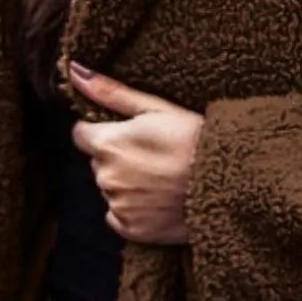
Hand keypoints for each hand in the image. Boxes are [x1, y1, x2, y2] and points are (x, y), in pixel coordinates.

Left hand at [68, 60, 203, 245]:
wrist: (227, 183)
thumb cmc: (194, 140)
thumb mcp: (156, 108)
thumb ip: (110, 92)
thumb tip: (74, 71)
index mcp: (107, 144)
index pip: (81, 134)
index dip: (103, 132)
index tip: (129, 135)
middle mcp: (106, 177)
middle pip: (98, 163)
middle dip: (117, 159)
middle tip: (152, 157)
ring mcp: (118, 205)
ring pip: (110, 189)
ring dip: (126, 184)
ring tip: (160, 179)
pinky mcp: (131, 229)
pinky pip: (119, 216)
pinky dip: (133, 210)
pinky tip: (157, 200)